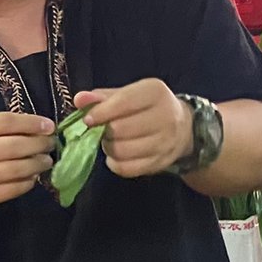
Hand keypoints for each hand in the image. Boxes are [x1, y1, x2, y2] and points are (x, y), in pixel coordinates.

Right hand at [0, 111, 55, 212]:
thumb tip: (35, 126)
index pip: (4, 123)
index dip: (31, 123)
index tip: (48, 125)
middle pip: (13, 147)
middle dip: (38, 144)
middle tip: (50, 144)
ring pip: (15, 170)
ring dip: (37, 164)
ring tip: (46, 160)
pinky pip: (11, 190)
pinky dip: (27, 182)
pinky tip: (32, 176)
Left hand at [75, 80, 191, 178]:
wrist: (182, 127)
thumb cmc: (147, 107)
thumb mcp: (128, 94)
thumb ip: (102, 97)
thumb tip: (79, 100)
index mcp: (155, 92)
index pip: (124, 103)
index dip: (101, 112)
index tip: (87, 119)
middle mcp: (165, 116)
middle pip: (121, 129)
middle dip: (104, 131)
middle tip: (101, 129)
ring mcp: (165, 142)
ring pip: (122, 151)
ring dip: (108, 147)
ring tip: (110, 141)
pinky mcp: (160, 163)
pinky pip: (127, 169)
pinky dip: (115, 164)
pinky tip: (116, 155)